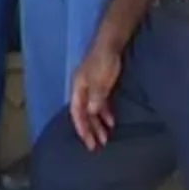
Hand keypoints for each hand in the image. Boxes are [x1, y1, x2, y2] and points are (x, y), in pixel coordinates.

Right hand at [70, 35, 122, 150]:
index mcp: (78, 88)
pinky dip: (105, 114)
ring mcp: (91, 87)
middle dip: (90, 130)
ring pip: (92, 110)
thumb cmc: (104, 61)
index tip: (89, 143)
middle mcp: (82, 90)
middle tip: (98, 146)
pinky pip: (100, 104)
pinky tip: (111, 122)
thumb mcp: (99, 80)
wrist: (111, 43)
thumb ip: (95, 97)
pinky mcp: (101, 85)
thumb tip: (91, 113)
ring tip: (106, 138)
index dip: (82, 129)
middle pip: (84, 114)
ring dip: (98, 124)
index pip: (77, 113)